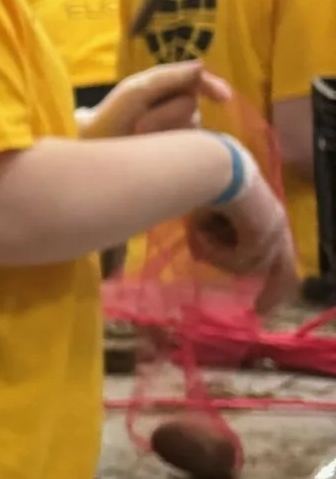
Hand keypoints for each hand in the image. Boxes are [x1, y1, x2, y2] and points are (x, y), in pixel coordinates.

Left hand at [83, 62, 231, 140]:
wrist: (95, 151)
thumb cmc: (111, 118)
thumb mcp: (136, 91)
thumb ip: (168, 77)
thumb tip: (202, 64)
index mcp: (164, 86)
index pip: (197, 81)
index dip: (211, 86)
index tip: (224, 98)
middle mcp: (175, 105)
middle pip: (189, 103)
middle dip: (165, 114)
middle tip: (138, 126)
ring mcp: (178, 129)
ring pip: (188, 124)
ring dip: (162, 130)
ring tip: (137, 137)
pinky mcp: (179, 151)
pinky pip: (187, 145)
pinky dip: (169, 146)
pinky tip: (152, 150)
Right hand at [188, 151, 298, 302]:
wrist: (213, 167)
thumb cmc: (207, 182)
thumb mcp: (210, 216)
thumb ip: (213, 238)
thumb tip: (202, 255)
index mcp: (270, 217)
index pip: (281, 255)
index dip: (274, 279)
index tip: (264, 302)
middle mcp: (278, 226)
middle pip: (283, 269)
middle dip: (272, 293)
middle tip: (260, 311)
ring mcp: (273, 232)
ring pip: (247, 266)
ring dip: (216, 257)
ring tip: (195, 236)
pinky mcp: (262, 236)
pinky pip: (238, 261)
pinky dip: (214, 253)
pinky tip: (200, 235)